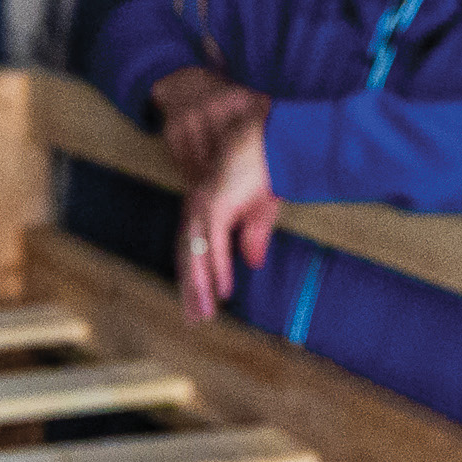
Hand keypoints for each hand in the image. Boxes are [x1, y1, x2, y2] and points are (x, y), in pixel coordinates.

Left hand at [149, 66, 277, 322]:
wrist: (274, 140)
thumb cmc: (268, 169)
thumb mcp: (263, 212)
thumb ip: (253, 237)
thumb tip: (252, 263)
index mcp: (205, 210)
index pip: (193, 251)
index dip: (194, 279)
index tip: (197, 306)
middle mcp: (198, 208)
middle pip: (188, 256)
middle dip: (190, 290)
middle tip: (193, 320)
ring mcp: (203, 205)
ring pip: (195, 254)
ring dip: (199, 287)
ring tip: (203, 314)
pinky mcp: (215, 204)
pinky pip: (213, 244)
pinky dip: (216, 269)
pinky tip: (221, 291)